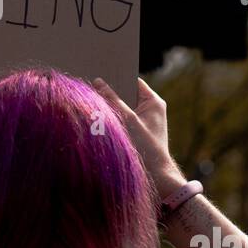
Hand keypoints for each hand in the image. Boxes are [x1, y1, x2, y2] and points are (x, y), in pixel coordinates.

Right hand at [93, 77, 188, 199]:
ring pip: (122, 107)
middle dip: (110, 92)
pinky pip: (122, 119)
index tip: (100, 70)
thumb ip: (112, 100)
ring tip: (92, 99)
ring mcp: (143, 121)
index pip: (132, 81)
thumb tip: (98, 82)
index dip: (117, 76)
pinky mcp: (137, 132)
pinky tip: (97, 117)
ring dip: (109, 106)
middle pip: (126, 94)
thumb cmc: (145, 147)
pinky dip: (111, 118)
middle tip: (91, 84)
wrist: (156, 177)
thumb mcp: (127, 120)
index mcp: (153, 101)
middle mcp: (150, 108)